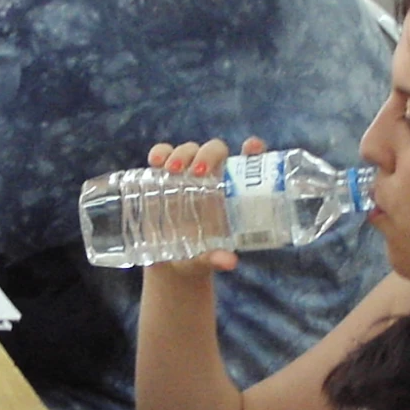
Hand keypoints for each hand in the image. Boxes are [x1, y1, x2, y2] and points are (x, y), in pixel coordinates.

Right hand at [141, 135, 263, 270]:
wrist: (170, 262)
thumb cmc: (198, 256)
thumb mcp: (206, 258)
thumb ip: (216, 258)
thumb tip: (229, 262)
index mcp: (231, 192)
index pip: (248, 161)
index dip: (253, 149)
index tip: (251, 147)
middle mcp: (211, 178)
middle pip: (215, 151)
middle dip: (208, 154)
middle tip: (199, 172)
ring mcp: (186, 175)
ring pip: (189, 151)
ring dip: (182, 154)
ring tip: (173, 169)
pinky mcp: (162, 177)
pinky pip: (162, 155)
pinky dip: (159, 153)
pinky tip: (155, 161)